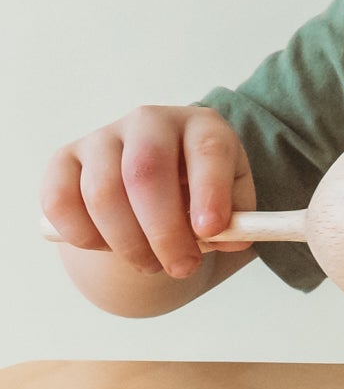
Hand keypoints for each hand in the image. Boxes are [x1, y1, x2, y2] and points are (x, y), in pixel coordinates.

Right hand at [41, 105, 255, 278]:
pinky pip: (60, 203)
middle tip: (181, 267)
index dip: (209, 190)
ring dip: (127, 243)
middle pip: (146, 171)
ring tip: (150, 263)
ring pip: (103, 193)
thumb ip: (237, 220)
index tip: (211, 232)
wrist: (151, 189)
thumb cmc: (197, 194)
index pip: (207, 148)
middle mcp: (150, 121)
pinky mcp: (63, 159)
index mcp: (201, 125)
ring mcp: (102, 137)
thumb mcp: (230, 202)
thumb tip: (231, 238)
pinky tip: (109, 247)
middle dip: (163, 230)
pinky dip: (84, 236)